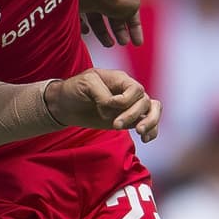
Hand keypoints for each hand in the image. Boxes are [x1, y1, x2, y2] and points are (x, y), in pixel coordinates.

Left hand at [45, 68, 160, 141]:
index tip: (109, 105)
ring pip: (153, 110)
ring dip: (150, 122)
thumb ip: (102, 93)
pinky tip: (145, 139)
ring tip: (140, 132)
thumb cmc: (75, 89)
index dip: (126, 100)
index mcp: (120, 79)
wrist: (65, 105)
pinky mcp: (129, 120)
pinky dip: (152, 131)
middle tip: (115, 125)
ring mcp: (130, 106)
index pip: (135, 89)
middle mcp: (129, 92)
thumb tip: (112, 108)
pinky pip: (149, 122)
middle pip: (145, 101)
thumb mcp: (86, 83)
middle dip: (132, 115)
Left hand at [80, 0, 142, 46]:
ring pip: (96, 18)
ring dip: (103, 33)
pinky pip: (79, 17)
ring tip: (109, 45)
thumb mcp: (131, 6)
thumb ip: (132, 14)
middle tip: (123, 43)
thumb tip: (126, 20)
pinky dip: (83, 26)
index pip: (131, 10)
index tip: (137, 43)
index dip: (135, 28)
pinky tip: (87, 31)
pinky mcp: (74, 4)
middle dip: (119, 31)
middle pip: (113, 15)